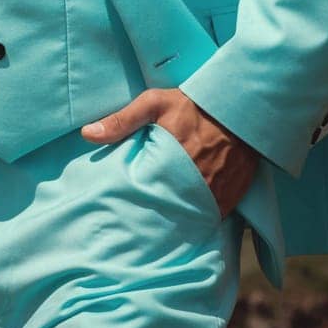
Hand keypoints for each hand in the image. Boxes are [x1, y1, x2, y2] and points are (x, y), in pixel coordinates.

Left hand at [81, 88, 258, 217]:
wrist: (240, 105)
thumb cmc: (193, 103)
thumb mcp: (154, 103)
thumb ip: (122, 120)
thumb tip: (87, 135)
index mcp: (173, 159)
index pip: (147, 193)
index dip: (134, 204)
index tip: (122, 208)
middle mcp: (196, 181)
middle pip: (168, 210)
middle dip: (154, 216)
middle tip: (138, 224)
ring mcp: (216, 191)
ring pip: (191, 217)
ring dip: (178, 219)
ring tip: (161, 224)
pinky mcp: (232, 195)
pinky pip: (213, 216)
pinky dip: (200, 217)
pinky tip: (188, 218)